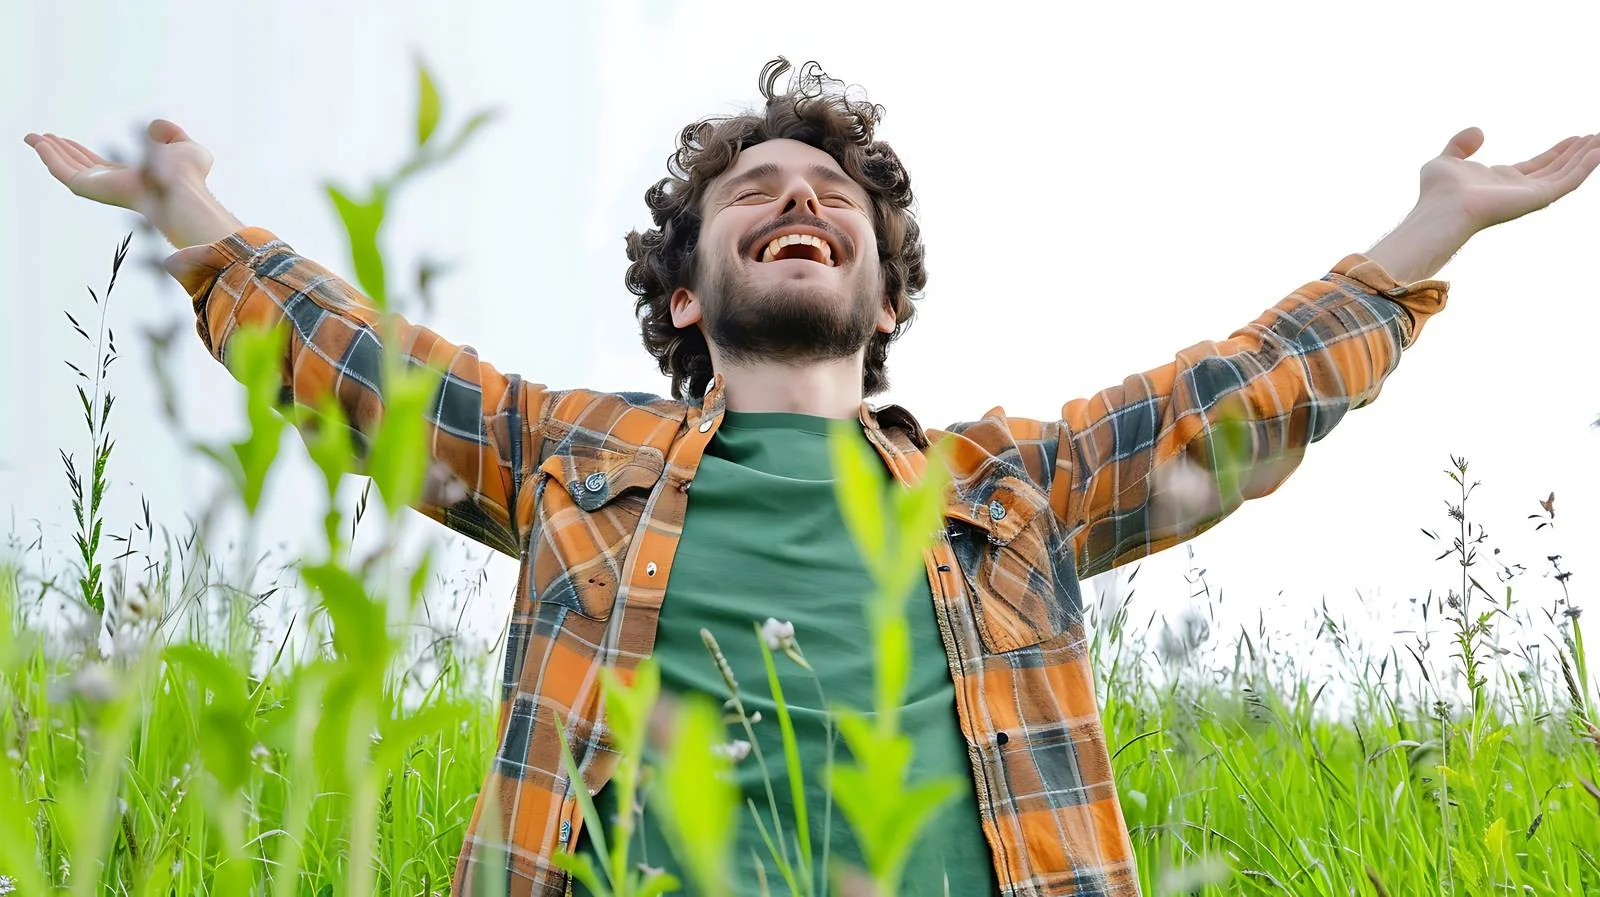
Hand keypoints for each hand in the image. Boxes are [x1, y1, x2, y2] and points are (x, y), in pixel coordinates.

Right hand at [24, 119, 240, 247]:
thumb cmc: (190, 176)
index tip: (64, 139)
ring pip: (65, 168)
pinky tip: (38, 143)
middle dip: (59, 151)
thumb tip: (155, 126)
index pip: (99, 166)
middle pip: (78, 166)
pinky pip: (62, 171)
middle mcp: (113, 185)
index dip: (80, 152)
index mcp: (131, 178)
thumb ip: (171, 134)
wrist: (183, 188)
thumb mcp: (185, 147)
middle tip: (42, 136)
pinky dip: (48, 156)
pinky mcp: (90, 188)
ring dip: (48, 152)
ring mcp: (100, 187)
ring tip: (32, 137)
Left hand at [1366, 128, 1599, 283]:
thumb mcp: (1446, 159)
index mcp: (1502, 180)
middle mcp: (1519, 188)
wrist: (1441, 209)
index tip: (1575, 138)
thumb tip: (1479, 131)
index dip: (1558, 151)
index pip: (1538, 164)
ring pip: (1568, 172)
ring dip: (1588, 156)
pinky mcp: (1538, 198)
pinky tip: (1599, 151)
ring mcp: (1530, 194)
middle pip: (1558, 167)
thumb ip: (1461, 145)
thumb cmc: (1437, 192)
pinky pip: (1569, 180)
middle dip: (1579, 152)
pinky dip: (1586, 166)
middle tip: (1598, 136)